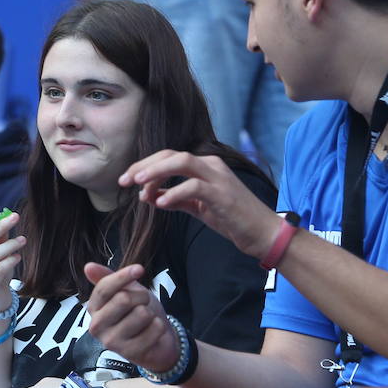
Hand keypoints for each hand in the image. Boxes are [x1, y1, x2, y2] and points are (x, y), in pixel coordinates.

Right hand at [82, 262, 179, 372]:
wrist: (154, 340)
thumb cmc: (137, 312)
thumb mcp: (124, 290)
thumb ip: (107, 278)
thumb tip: (88, 266)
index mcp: (93, 308)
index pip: (104, 288)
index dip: (123, 275)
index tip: (139, 269)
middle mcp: (96, 326)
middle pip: (124, 299)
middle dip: (141, 297)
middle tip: (143, 304)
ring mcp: (111, 342)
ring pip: (142, 313)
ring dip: (151, 314)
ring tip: (146, 321)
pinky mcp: (129, 353)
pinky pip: (154, 328)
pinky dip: (159, 327)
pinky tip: (152, 333)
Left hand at [119, 150, 283, 260]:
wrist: (263, 233)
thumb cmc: (232, 219)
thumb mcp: (198, 208)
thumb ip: (174, 199)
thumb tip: (147, 195)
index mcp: (204, 166)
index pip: (168, 157)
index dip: (145, 166)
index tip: (127, 180)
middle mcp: (211, 165)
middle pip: (171, 154)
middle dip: (144, 166)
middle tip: (124, 180)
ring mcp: (218, 177)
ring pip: (182, 162)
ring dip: (156, 171)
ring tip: (137, 186)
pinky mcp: (223, 193)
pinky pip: (194, 186)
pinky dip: (174, 193)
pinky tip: (158, 203)